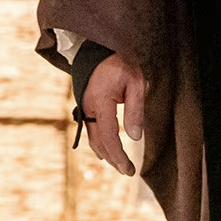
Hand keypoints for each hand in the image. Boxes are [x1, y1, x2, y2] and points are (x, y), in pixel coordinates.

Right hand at [80, 53, 145, 176]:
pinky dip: (100, 142)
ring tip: (119, 164)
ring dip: (106, 153)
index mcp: (100, 101)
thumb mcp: (135, 82)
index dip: (119, 156)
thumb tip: (136, 137)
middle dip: (113, 159)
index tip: (130, 169)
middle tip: (128, 171)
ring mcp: (84, 107)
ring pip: (93, 138)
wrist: (99, 49)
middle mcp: (88, 107)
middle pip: (99, 142)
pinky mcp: (85, 106)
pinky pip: (91, 130)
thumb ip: (135, 110)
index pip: (108, 137)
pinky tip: (106, 151)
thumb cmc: (121, 63)